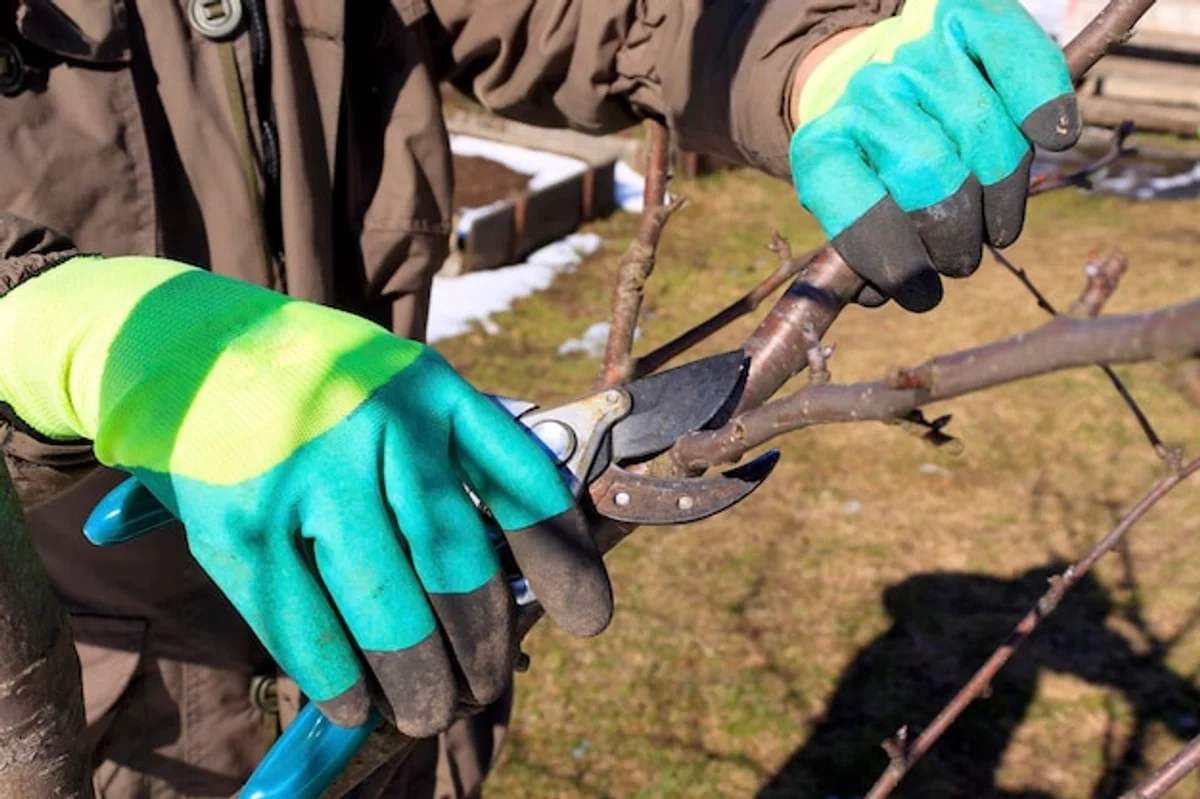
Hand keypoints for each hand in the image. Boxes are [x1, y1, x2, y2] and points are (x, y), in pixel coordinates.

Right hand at [0, 256, 612, 736]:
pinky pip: (303, 621)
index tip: (588, 619)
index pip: (521, 484)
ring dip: (418, 675)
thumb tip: (504, 566)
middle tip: (484, 686)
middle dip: (479, 642)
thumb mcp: (393, 385)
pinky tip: (354, 703)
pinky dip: (335, 675)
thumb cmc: (309, 381)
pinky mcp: (243, 520)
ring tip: (429, 710)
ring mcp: (310, 472)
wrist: (180, 345)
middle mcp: (379, 425)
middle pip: (454, 560)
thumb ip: (447, 454)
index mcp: (431, 391)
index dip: (562, 560)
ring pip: (387, 603)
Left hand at [789, 0, 1080, 310]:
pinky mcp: (970, 15)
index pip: (860, 215)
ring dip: (1002, 202)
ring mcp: (918, 51)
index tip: (921, 295)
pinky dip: (1044, 109)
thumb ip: (862, 251)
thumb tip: (883, 296)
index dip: (896, 264)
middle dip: (955, 239)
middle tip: (963, 261)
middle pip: (933, 181)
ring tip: (996, 228)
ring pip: (986, 139)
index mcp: (823, 146)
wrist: (874, 68)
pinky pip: (1024, 68)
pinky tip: (1051, 141)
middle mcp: (866, 93)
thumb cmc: (873, 158)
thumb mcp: (851, 203)